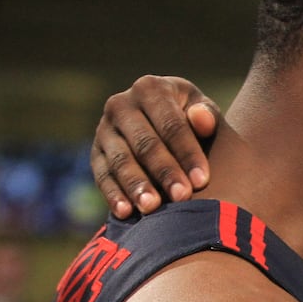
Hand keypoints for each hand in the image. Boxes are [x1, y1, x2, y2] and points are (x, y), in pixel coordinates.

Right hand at [91, 75, 219, 217]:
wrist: (167, 123)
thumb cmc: (193, 119)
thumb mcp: (203, 110)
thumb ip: (206, 114)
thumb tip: (203, 120)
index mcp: (151, 89)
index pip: (171, 124)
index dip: (187, 153)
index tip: (202, 180)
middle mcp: (121, 104)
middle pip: (144, 143)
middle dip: (164, 171)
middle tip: (181, 197)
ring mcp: (104, 129)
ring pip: (120, 160)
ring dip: (136, 185)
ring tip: (152, 208)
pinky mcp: (95, 152)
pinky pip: (101, 175)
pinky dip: (112, 194)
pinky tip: (125, 212)